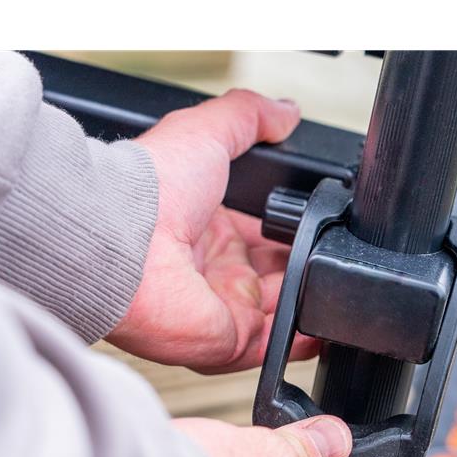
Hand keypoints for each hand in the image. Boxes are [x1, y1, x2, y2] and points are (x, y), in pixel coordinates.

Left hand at [107, 89, 317, 372]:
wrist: (120, 241)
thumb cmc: (148, 190)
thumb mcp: (205, 131)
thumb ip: (249, 117)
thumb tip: (286, 110)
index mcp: (208, 225)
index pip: (263, 232)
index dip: (294, 228)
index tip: (321, 221)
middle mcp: (213, 269)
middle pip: (276, 274)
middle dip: (307, 264)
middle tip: (331, 249)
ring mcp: (220, 306)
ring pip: (281, 311)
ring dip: (309, 299)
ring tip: (336, 281)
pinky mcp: (228, 339)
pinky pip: (274, 347)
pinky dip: (302, 339)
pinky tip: (324, 322)